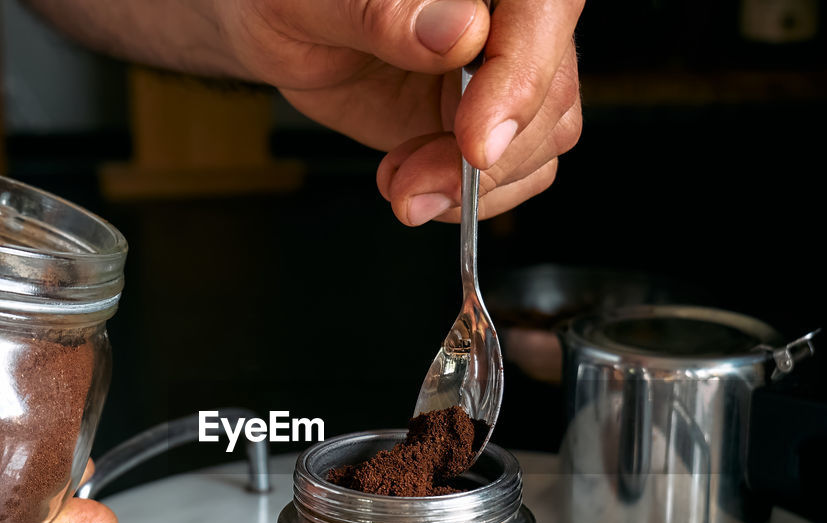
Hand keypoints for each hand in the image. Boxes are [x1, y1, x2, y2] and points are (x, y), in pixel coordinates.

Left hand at [30, 0, 583, 224]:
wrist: (274, 28)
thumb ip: (382, 11)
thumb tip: (457, 32)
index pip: (545, 9)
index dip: (523, 78)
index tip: (475, 142)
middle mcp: (509, 17)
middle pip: (551, 91)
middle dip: (487, 158)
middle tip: (414, 184)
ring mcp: (504, 69)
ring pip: (542, 140)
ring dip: (474, 187)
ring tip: (400, 185)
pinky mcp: (487, 118)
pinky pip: (514, 172)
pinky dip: (466, 199)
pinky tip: (411, 188)